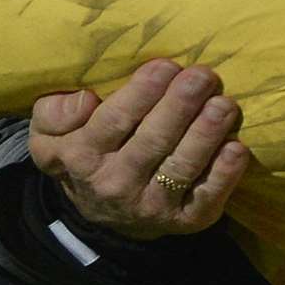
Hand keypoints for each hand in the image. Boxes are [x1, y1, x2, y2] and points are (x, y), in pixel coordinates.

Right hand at [29, 59, 249, 239]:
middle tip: (202, 76)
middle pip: (153, 141)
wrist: (100, 213)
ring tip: (224, 105)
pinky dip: (224, 176)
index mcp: (84, 156)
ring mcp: (153, 206)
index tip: (165, 65)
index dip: (142, 93)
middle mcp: (117, 184)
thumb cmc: (81, 151)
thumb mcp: (48, 133)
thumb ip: (54, 112)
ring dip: (206, 135)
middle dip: (180, 106)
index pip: (115, 120)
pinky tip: (236, 148)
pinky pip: (206, 199)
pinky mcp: (185, 220)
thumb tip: (85, 100)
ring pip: (182, 168)